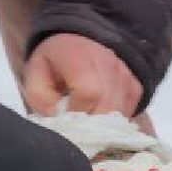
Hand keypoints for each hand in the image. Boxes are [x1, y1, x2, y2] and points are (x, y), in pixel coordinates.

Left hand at [22, 33, 144, 117]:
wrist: (80, 42)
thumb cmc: (54, 62)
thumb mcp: (35, 76)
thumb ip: (41, 100)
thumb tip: (61, 121)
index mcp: (78, 56)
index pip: (89, 92)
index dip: (77, 112)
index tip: (65, 118)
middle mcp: (108, 63)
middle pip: (108, 108)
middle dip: (90, 125)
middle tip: (76, 128)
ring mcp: (126, 76)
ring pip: (120, 115)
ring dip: (102, 125)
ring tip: (87, 121)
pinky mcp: (136, 87)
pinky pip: (128, 113)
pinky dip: (114, 122)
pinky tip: (99, 114)